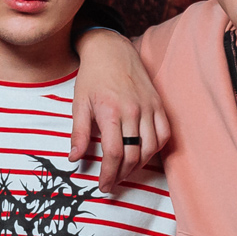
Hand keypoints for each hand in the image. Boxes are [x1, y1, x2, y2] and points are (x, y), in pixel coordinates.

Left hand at [72, 29, 170, 192]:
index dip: (109, 174)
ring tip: (125, 171)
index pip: (113, 153)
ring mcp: (149, 107)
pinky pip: (163, 134)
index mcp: (111, 111)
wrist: (111, 50)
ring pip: (150, 148)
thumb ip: (79, 134)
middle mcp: (133, 110)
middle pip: (132, 154)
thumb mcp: (79, 105)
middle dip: (121, 174)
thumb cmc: (92, 77)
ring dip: (138, 165)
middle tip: (112, 182)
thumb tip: (73, 159)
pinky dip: (154, 149)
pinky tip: (142, 154)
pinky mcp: (158, 104)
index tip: (103, 185)